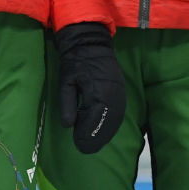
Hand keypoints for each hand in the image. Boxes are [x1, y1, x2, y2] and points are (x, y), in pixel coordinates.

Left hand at [55, 23, 126, 153]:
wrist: (91, 41)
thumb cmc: (75, 60)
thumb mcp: (66, 81)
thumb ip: (68, 104)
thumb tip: (69, 126)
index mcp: (97, 90)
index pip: (93, 119)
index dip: (87, 134)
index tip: (79, 145)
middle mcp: (112, 93)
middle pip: (107, 122)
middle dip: (97, 137)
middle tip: (86, 149)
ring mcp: (119, 91)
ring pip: (116, 118)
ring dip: (107, 132)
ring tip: (96, 143)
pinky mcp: (122, 89)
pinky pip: (120, 111)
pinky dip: (113, 123)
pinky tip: (106, 130)